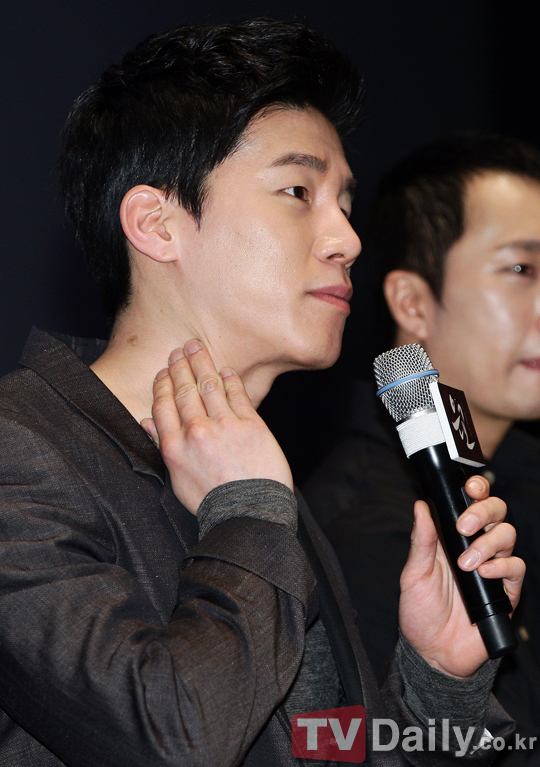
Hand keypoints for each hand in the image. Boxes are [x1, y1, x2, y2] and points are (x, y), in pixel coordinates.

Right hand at [140, 339, 292, 513]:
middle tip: (178, 350)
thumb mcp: (178, 479)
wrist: (248, 512)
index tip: (163, 372)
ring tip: (196, 348)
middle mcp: (197, 431)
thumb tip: (146, 424)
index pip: (163, 404)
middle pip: (184, 390)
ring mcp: (225, 425)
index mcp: (175, 446)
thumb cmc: (213, 501)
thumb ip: (162, 447)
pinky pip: (237, 394)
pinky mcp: (251, 424)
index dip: (162, 383)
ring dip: (201, 363)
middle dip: (180, 366)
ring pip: (209, 385)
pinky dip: (230, 379)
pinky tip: (225, 370)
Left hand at [398, 475, 524, 677]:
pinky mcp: (506, 590)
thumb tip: (422, 506)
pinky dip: (501, 566)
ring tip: (467, 563)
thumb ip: (422, 540)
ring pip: (507, 535)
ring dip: (488, 543)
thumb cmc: (421, 613)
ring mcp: (493, 567)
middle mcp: (475, 547)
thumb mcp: (414, 574)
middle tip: (463, 526)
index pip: (470, 503)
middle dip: (483, 511)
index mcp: (452, 537)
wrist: (434, 653)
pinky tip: (483, 574)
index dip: (475, 489)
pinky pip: (516, 568)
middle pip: (496, 512)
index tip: (469, 487)